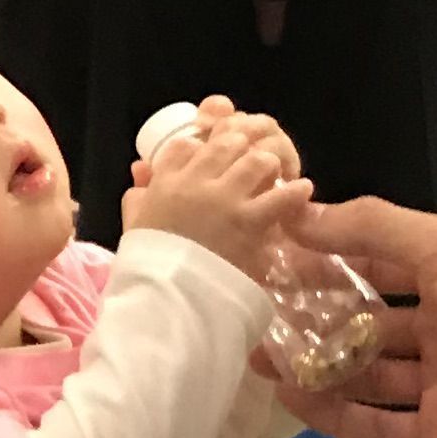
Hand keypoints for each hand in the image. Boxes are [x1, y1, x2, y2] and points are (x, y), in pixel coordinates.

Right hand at [124, 102, 314, 285]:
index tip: (212, 155)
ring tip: (274, 173)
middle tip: (249, 157)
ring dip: (267, 165)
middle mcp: (197, 182)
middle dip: (240, 146)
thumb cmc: (149, 263)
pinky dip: (295, 192)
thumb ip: (137, 196)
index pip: (186, 145)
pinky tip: (303, 190)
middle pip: (225, 143)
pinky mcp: (249, 221)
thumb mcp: (134, 225)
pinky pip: (281, 196)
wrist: (168, 294)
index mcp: (166, 183)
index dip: (202, 144)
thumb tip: (140, 171)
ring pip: (256, 161)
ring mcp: (225, 199)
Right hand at [277, 198, 436, 437]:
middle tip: (251, 315)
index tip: (266, 257)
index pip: (371, 266)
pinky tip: (292, 399)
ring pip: (363, 376)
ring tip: (258, 356)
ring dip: (314, 367)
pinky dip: (336, 415)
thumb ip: (373, 228)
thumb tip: (300, 213)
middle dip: (310, 319)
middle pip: (362, 324)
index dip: (323, 261)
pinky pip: (377, 425)